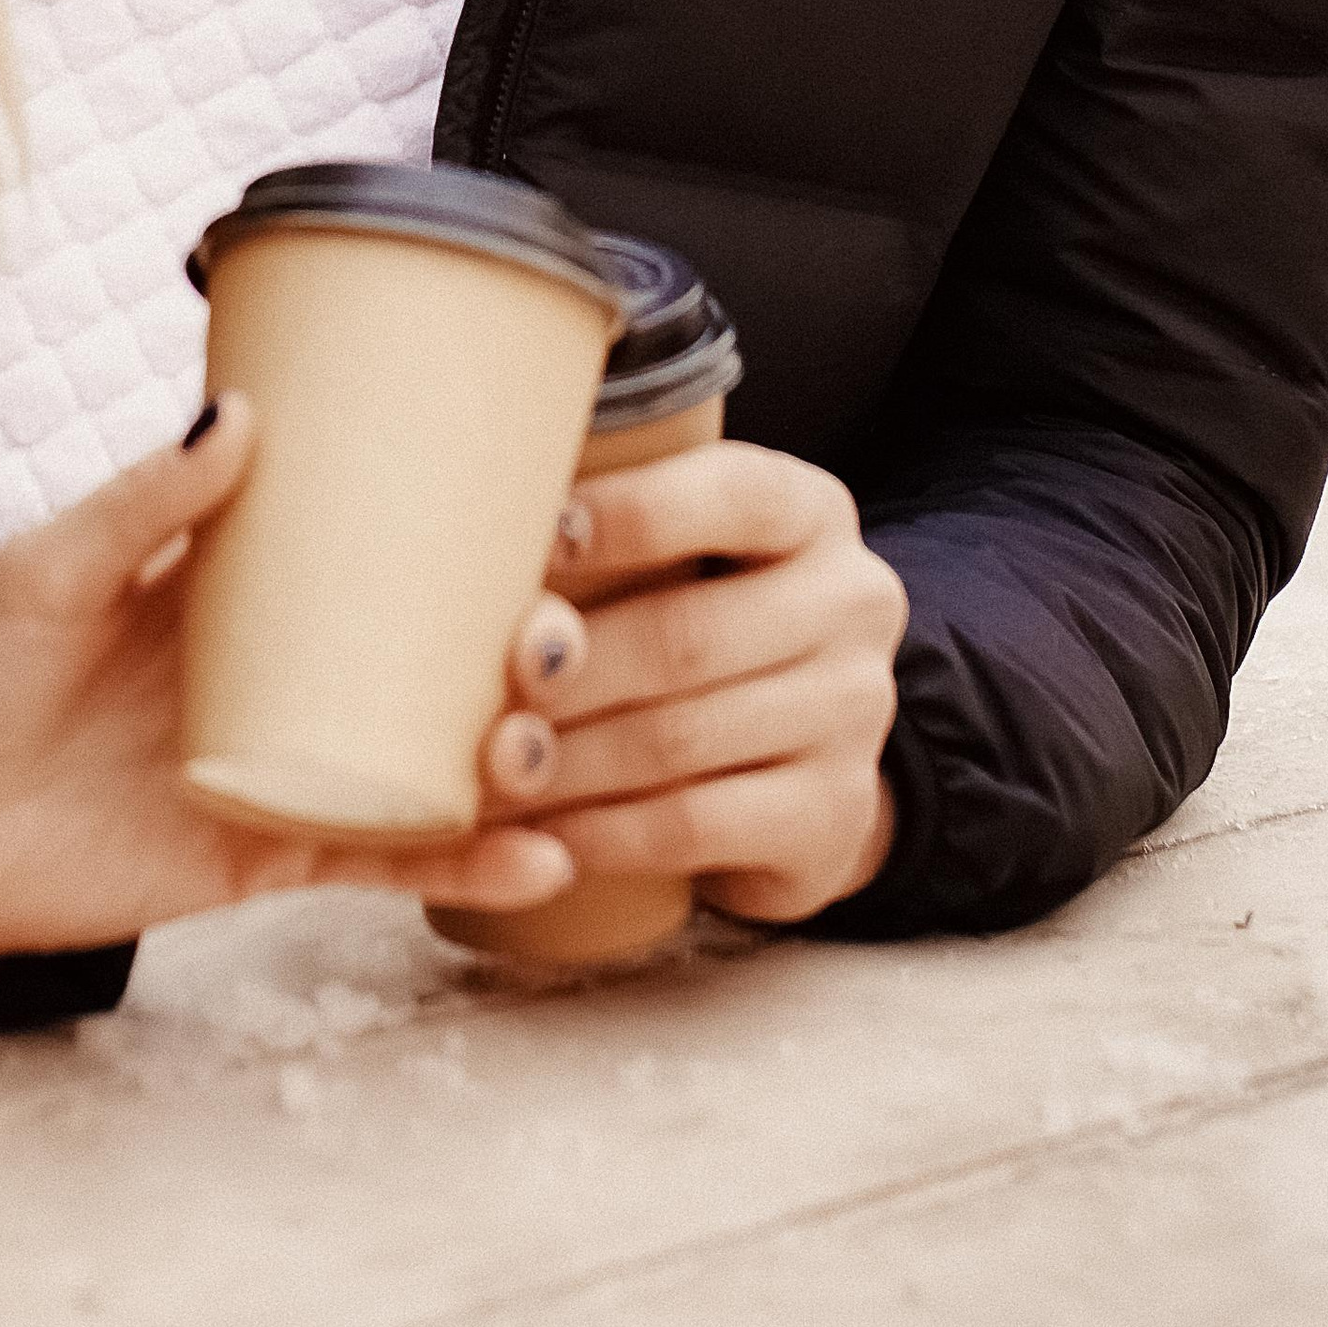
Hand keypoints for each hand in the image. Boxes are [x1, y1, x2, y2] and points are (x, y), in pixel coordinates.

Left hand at [0, 393, 588, 956]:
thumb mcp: (48, 570)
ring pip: (428, 759)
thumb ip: (143, 503)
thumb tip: (241, 415)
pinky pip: (382, 861)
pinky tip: (538, 856)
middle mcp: (280, 671)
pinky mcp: (265, 859)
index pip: (370, 542)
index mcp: (236, 583)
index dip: (458, 530)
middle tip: (559, 640)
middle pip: (426, 655)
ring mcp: (283, 766)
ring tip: (563, 748)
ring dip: (511, 758)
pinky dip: (462, 863)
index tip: (551, 510)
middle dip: (510, 653)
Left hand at [482, 442, 904, 926]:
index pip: (732, 495)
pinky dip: (600, 831)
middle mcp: (852, 605)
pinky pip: (692, 826)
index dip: (630, 513)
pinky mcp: (830, 818)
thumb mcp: (687, 552)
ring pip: (676, 740)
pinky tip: (539, 831)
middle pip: (684, 636)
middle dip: (567, 668)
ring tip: (486, 766)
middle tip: (481, 685)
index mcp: (811, 513)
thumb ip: (612, 527)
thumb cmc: (703, 620)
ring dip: (565, 762)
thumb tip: (474, 521)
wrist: (802, 757)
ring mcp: (853, 718)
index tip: (536, 535)